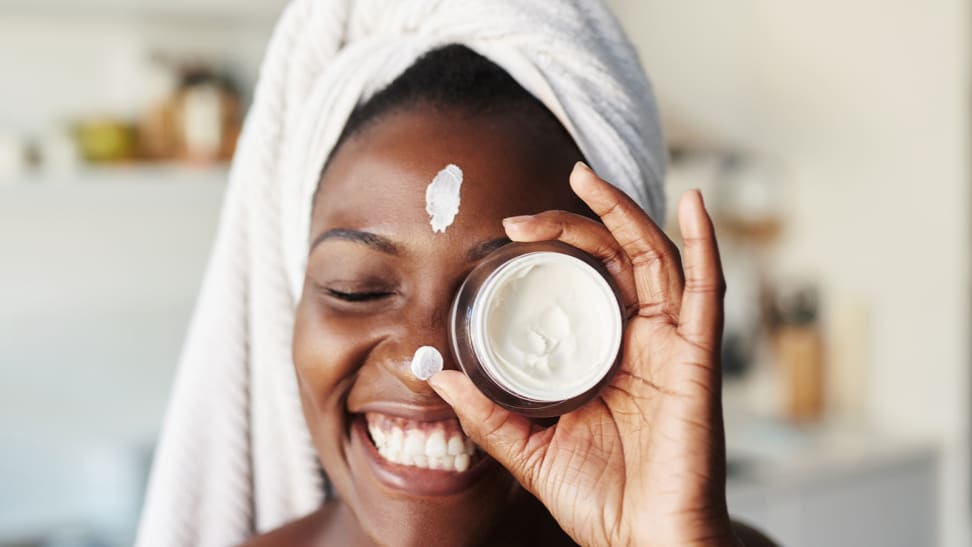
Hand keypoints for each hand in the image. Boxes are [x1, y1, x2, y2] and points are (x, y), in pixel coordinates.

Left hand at [429, 162, 739, 546]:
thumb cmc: (601, 500)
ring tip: (585, 176)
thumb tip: (439, 377)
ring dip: (622, 213)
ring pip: (654, 258)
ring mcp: (672, 345)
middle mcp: (640, 341)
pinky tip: (694, 201)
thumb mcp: (529, 449)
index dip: (551, 252)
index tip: (505, 237)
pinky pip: (708, 290)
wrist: (644, 540)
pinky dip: (706, 241)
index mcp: (604, 356)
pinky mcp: (698, 359)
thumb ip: (488, 413)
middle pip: (613, 259)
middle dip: (572, 225)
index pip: (582, 283)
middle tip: (521, 217)